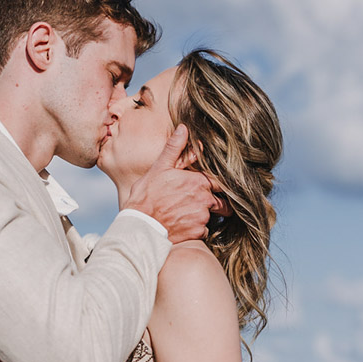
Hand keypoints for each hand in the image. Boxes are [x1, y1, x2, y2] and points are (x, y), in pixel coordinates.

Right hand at [125, 125, 226, 243]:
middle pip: (221, 201)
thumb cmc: (147, 197)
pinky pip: (203, 231)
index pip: (220, 181)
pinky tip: (182, 225)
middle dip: (216, 203)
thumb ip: (174, 149)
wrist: (141, 226)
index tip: (212, 186)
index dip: (216, 184)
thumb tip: (183, 128)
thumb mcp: (159, 168)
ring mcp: (202, 217)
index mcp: (198, 181)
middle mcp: (205, 199)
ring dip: (203, 215)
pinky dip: (196, 229)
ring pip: (211, 216)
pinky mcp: (198, 233)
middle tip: (200, 203)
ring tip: (185, 214)